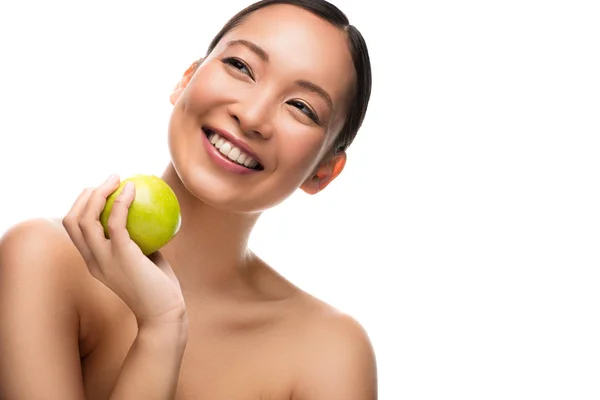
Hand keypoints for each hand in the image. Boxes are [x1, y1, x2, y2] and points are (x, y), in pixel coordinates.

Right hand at [63, 174, 185, 324]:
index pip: (74, 230)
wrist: (165, 312)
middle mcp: (93, 260)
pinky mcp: (122, 256)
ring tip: (118, 179)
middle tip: (110, 180)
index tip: (102, 191)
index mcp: (94, 262)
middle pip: (72, 221)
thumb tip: (147, 213)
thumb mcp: (145, 259)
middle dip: (85, 195)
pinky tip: (133, 188)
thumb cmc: (160, 288)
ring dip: (99, 193)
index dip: (82, 206)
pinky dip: (121, 201)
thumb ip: (139, 240)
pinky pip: (116, 222)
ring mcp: (104, 259)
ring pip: (86, 219)